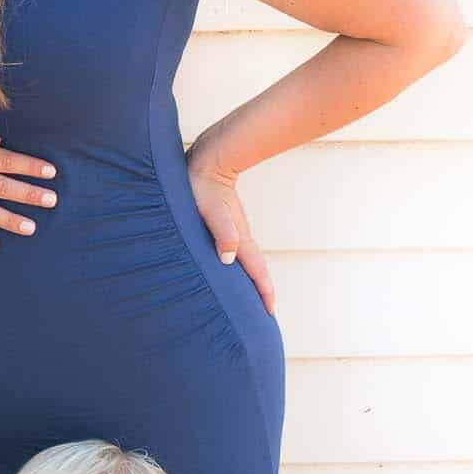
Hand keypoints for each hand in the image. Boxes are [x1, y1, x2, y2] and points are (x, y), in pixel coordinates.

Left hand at [187, 140, 275, 313]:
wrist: (208, 159)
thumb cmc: (202, 184)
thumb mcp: (211, 209)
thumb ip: (222, 232)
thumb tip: (229, 260)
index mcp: (239, 238)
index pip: (256, 270)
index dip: (263, 291)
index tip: (270, 312)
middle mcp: (240, 237)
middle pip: (255, 269)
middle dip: (262, 291)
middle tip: (266, 314)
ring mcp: (234, 231)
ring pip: (246, 261)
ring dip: (251, 280)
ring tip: (250, 299)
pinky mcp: (225, 225)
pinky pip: (235, 252)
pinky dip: (238, 267)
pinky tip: (230, 270)